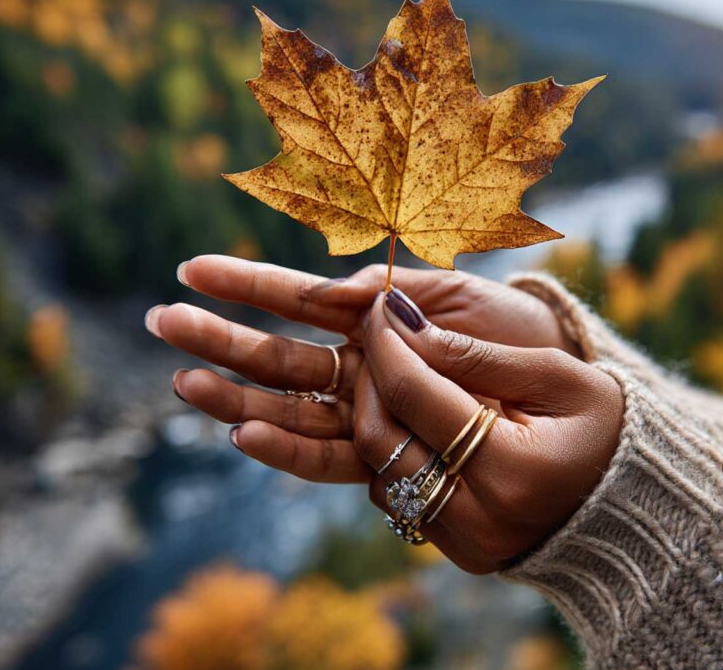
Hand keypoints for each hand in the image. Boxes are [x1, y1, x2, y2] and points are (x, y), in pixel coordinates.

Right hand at [144, 256, 578, 482]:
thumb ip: (399, 300)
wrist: (560, 388)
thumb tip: (341, 297)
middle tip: (162, 323)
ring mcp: (372, 408)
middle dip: (221, 337)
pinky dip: (288, 445)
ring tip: (185, 381)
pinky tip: (245, 431)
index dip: (247, 283)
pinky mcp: (390, 452)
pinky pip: (331, 453)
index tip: (192, 271)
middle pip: (280, 353)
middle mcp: (364, 364)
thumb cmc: (513, 331)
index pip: (299, 298)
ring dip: (237, 394)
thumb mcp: (459, 300)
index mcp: (378, 317)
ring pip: (291, 403)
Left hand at [353, 287, 623, 573]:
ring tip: (399, 374)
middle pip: (381, 438)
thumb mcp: (556, 376)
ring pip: (379, 472)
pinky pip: (398, 498)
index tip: (380, 307)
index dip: (386, 344)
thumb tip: (406, 326)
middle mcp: (481, 516)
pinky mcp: (460, 551)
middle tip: (381, 335)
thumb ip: (477, 354)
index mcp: (512, 467)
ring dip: (376, 416)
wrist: (636, 501)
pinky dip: (396, 453)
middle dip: (369, 377)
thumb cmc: (606, 426)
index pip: (414, 395)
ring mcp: (467, 541)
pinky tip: (417, 419)